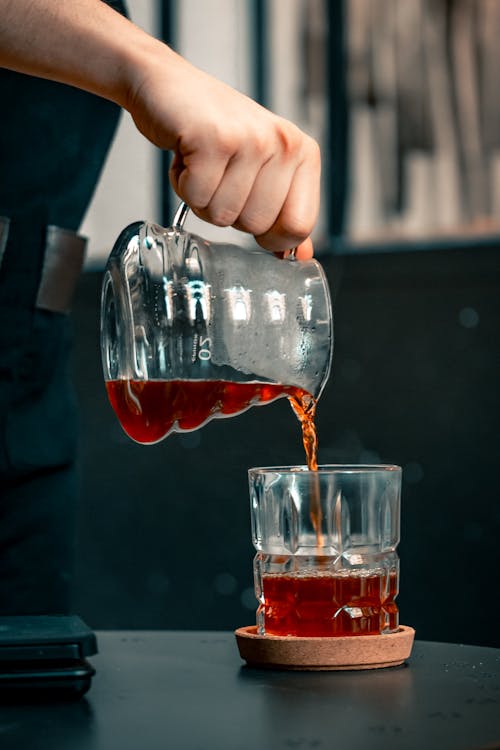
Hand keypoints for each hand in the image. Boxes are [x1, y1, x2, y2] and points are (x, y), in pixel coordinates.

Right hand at [126, 45, 319, 257]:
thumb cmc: (215, 131)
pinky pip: (197, 197)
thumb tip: (301, 256)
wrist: (168, 87)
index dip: (268, 234)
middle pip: (257, 226)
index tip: (250, 207)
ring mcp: (249, 139)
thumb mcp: (260, 169)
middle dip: (228, 211)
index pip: (298, 227)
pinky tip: (186, 156)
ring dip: (202, 197)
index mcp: (303, 153)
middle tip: (220, 174)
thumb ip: (283, 213)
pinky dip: (182, 184)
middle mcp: (283, 143)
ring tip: (202, 162)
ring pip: (223, 216)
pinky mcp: (213, 138)